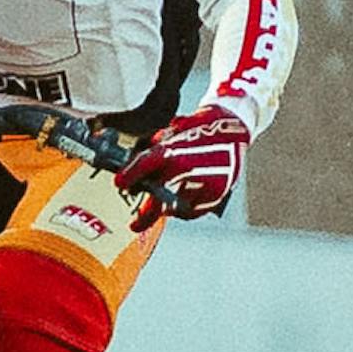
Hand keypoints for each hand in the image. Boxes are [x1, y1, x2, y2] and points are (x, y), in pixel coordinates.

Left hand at [129, 99, 250, 218]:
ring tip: (163, 210)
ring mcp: (203, 181)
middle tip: (134, 224)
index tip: (119, 184)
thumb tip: (134, 165)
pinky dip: (186, 210)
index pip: (145, 164)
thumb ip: (154, 150)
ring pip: (177, 208)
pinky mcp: (217, 192)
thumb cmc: (199, 128)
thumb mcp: (172, 132)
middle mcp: (187, 167)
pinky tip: (180, 207)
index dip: (130, 175)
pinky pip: (196, 210)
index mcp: (173, 150)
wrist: (233, 126)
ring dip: (167, 210)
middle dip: (146, 214)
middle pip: (160, 198)